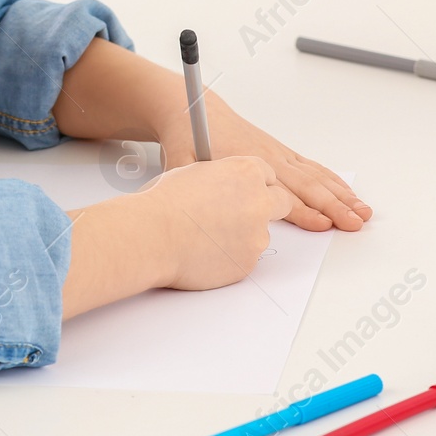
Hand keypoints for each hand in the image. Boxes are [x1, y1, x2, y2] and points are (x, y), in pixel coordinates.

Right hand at [142, 155, 295, 290]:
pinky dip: (230, 257)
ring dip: (243, 235)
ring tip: (206, 236)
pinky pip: (244, 258)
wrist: (154, 237)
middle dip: (265, 207)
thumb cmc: (164, 204)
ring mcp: (257, 235)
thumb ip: (219, 180)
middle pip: (281, 202)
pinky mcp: (249, 263)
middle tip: (240, 214)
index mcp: (245, 172)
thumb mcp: (192, 174)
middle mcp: (259, 201)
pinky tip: (203, 252)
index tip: (244, 190)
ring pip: (260, 234)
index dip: (254, 183)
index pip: (267, 174)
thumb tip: (221, 188)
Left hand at [154, 77, 371, 232]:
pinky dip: (332, 179)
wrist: (193, 110)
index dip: (305, 211)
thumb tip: (193, 208)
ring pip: (316, 175)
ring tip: (362, 210)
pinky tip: (345, 191)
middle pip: (309, 185)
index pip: (283, 193)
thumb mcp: (181, 164)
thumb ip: (191, 185)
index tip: (325, 225)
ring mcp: (277, 152)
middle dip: (336, 205)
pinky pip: (312, 166)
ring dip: (341, 193)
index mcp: (248, 162)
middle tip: (356, 222)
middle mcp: (268, 156)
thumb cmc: (188, 138)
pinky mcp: (279, 150)